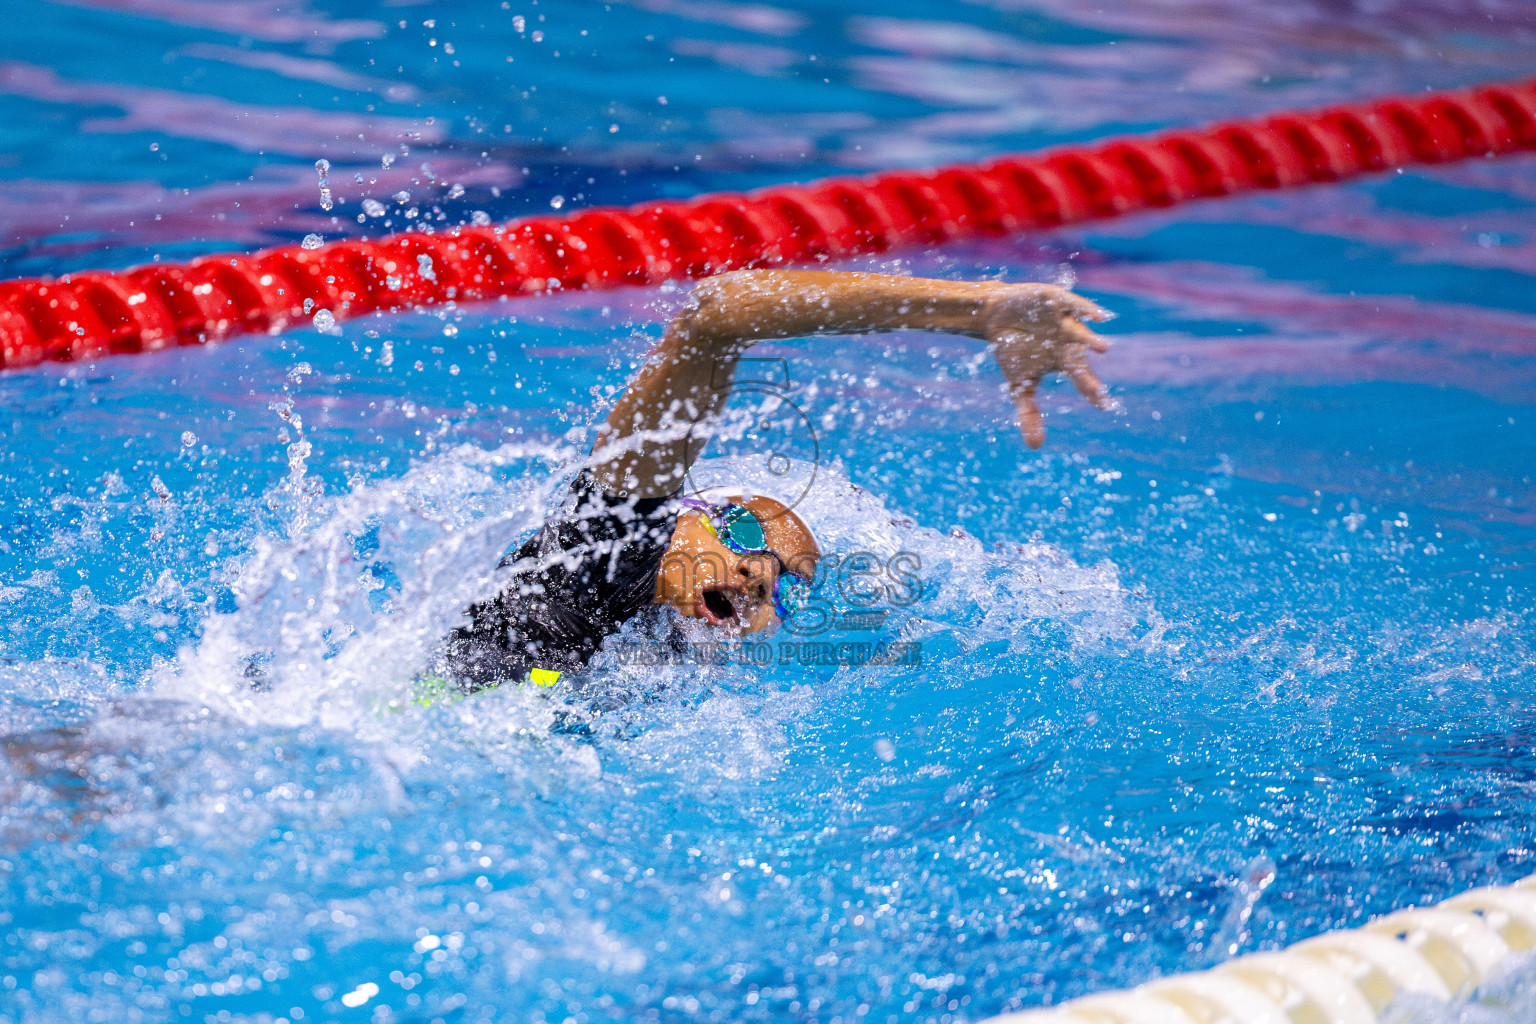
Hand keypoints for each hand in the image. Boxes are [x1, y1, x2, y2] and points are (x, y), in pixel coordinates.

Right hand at [982, 284, 1112, 448]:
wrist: (994, 316)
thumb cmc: (1012, 349)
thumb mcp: (1019, 385)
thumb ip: (1029, 413)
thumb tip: (1035, 448)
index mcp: (1063, 361)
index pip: (1081, 379)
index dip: (1091, 392)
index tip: (1103, 406)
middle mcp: (1068, 342)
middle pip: (1080, 359)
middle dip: (1087, 374)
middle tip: (1096, 390)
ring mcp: (1063, 321)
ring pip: (1080, 332)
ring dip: (1090, 340)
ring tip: (1103, 349)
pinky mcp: (1055, 301)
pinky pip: (1072, 305)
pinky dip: (1084, 309)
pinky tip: (1098, 317)